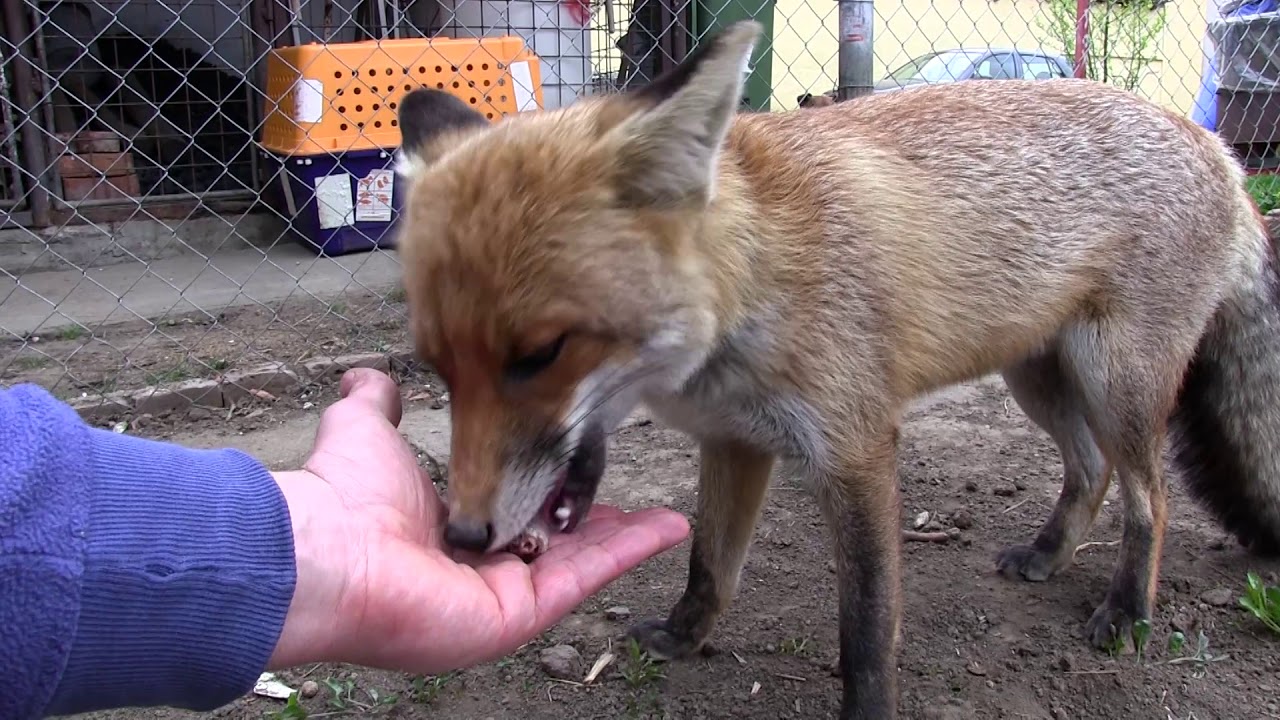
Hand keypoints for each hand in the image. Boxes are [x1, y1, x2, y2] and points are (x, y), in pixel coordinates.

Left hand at [266, 368, 689, 673]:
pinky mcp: (519, 614)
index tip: (582, 464)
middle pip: (555, 546)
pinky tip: (667, 528)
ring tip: (670, 518)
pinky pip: (585, 581)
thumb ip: (376, 406)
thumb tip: (367, 377)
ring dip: (625, 539)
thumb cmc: (343, 495)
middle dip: (599, 524)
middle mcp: (477, 573)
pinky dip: (628, 554)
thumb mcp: (368, 433)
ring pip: (580, 563)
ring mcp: (501, 598)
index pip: (513, 514)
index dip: (550, 492)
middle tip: (640, 503)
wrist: (327, 548)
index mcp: (448, 534)